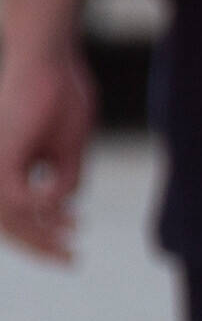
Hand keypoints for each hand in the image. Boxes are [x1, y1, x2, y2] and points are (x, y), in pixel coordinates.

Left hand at [0, 36, 95, 263]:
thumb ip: (64, 177)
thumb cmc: (61, 93)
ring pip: (11, 215)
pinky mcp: (1, 155)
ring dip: (40, 236)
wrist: (48, 60)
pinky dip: (38, 209)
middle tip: (72, 260)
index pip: (19, 210)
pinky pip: (14, 197)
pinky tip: (59, 212)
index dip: (45, 229)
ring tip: (70, 249)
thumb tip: (62, 205)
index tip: (75, 235)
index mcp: (10, 163)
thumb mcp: (68, 146)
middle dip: (42, 244)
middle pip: (12, 220)